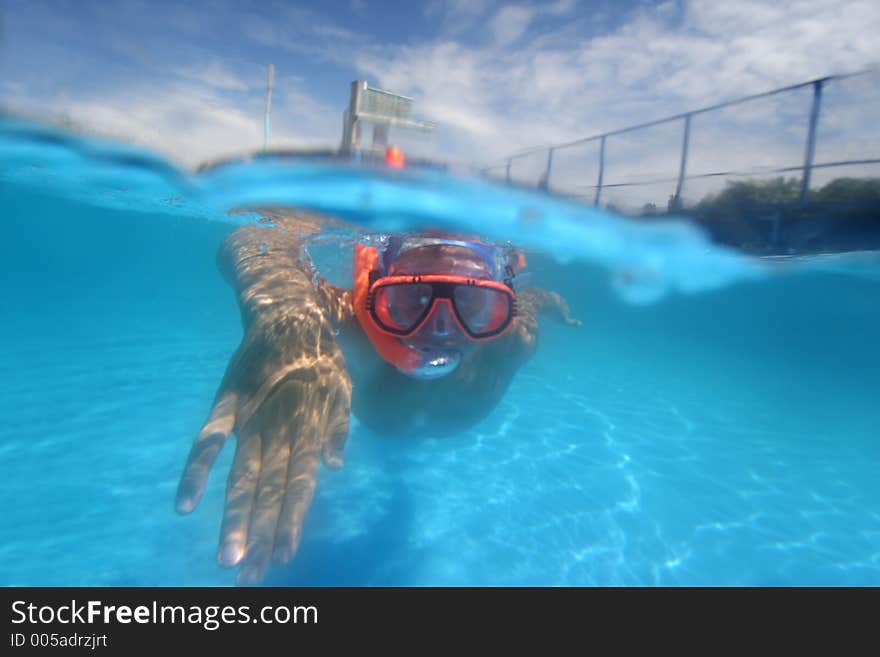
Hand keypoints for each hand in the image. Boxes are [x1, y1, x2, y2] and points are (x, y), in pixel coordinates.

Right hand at [175, 319, 350, 584]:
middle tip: (252, 576)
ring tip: (229, 558)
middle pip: (270, 490)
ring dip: (235, 518)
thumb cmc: (321, 357)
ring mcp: (250, 418)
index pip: (301, 484)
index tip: (285, 555)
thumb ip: (339, 428)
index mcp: (309, 429)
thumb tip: (334, 467)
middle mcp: (279, 430)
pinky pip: (208, 441)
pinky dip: (196, 471)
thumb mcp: (343, 389)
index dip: (292, 520)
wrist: (287, 313)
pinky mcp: (226, 404)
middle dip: (263, 534)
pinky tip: (184, 506)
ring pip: (241, 476)